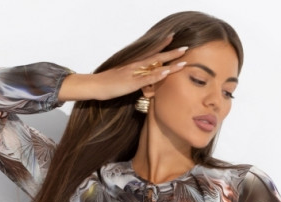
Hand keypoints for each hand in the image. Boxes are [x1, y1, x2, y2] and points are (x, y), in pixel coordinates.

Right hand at [58, 37, 188, 102]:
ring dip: (170, 62)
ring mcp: (135, 73)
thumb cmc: (107, 84)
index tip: (172, 37)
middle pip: (157, 56)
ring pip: (156, 66)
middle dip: (172, 52)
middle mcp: (136, 65)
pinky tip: (168, 71)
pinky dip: (159, 75)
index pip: (150, 52)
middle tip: (186, 47)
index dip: (162, 45)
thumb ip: (131, 77)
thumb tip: (139, 79)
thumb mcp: (121, 78)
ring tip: (184, 59)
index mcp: (133, 64)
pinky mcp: (132, 83)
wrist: (94, 85)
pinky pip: (148, 78)